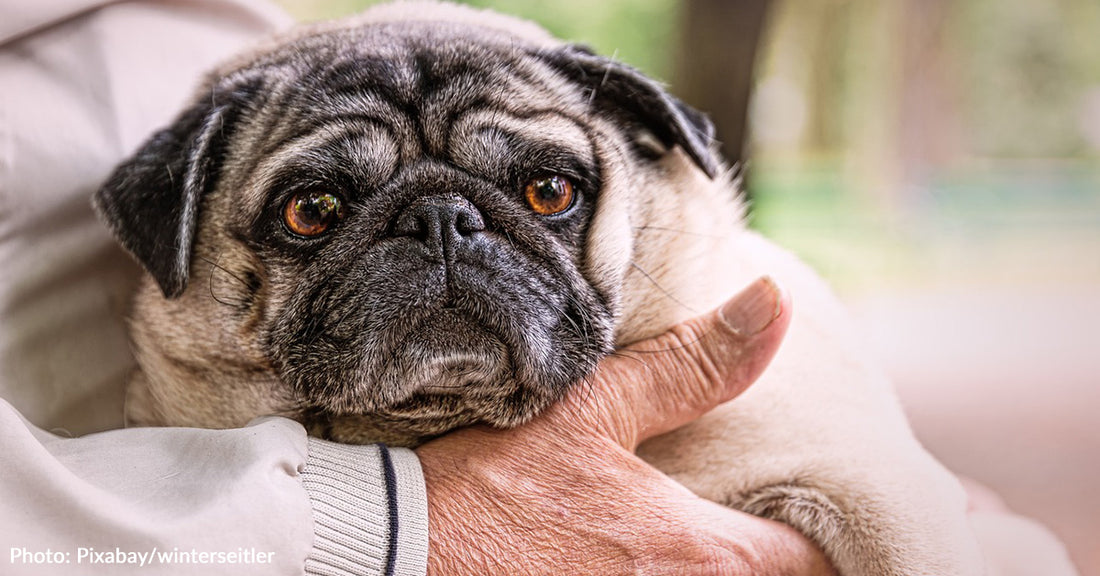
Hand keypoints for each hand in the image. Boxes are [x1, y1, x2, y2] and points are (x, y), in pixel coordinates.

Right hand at [417, 277, 836, 574]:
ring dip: (707, 566)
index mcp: (700, 554)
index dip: (810, 534)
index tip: (787, 506)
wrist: (397, 554)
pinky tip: (616, 554)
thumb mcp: (595, 408)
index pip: (810, 562)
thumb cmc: (494, 483)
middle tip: (737, 516)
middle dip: (762, 556)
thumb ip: (693, 366)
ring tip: (673, 535)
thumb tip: (772, 302)